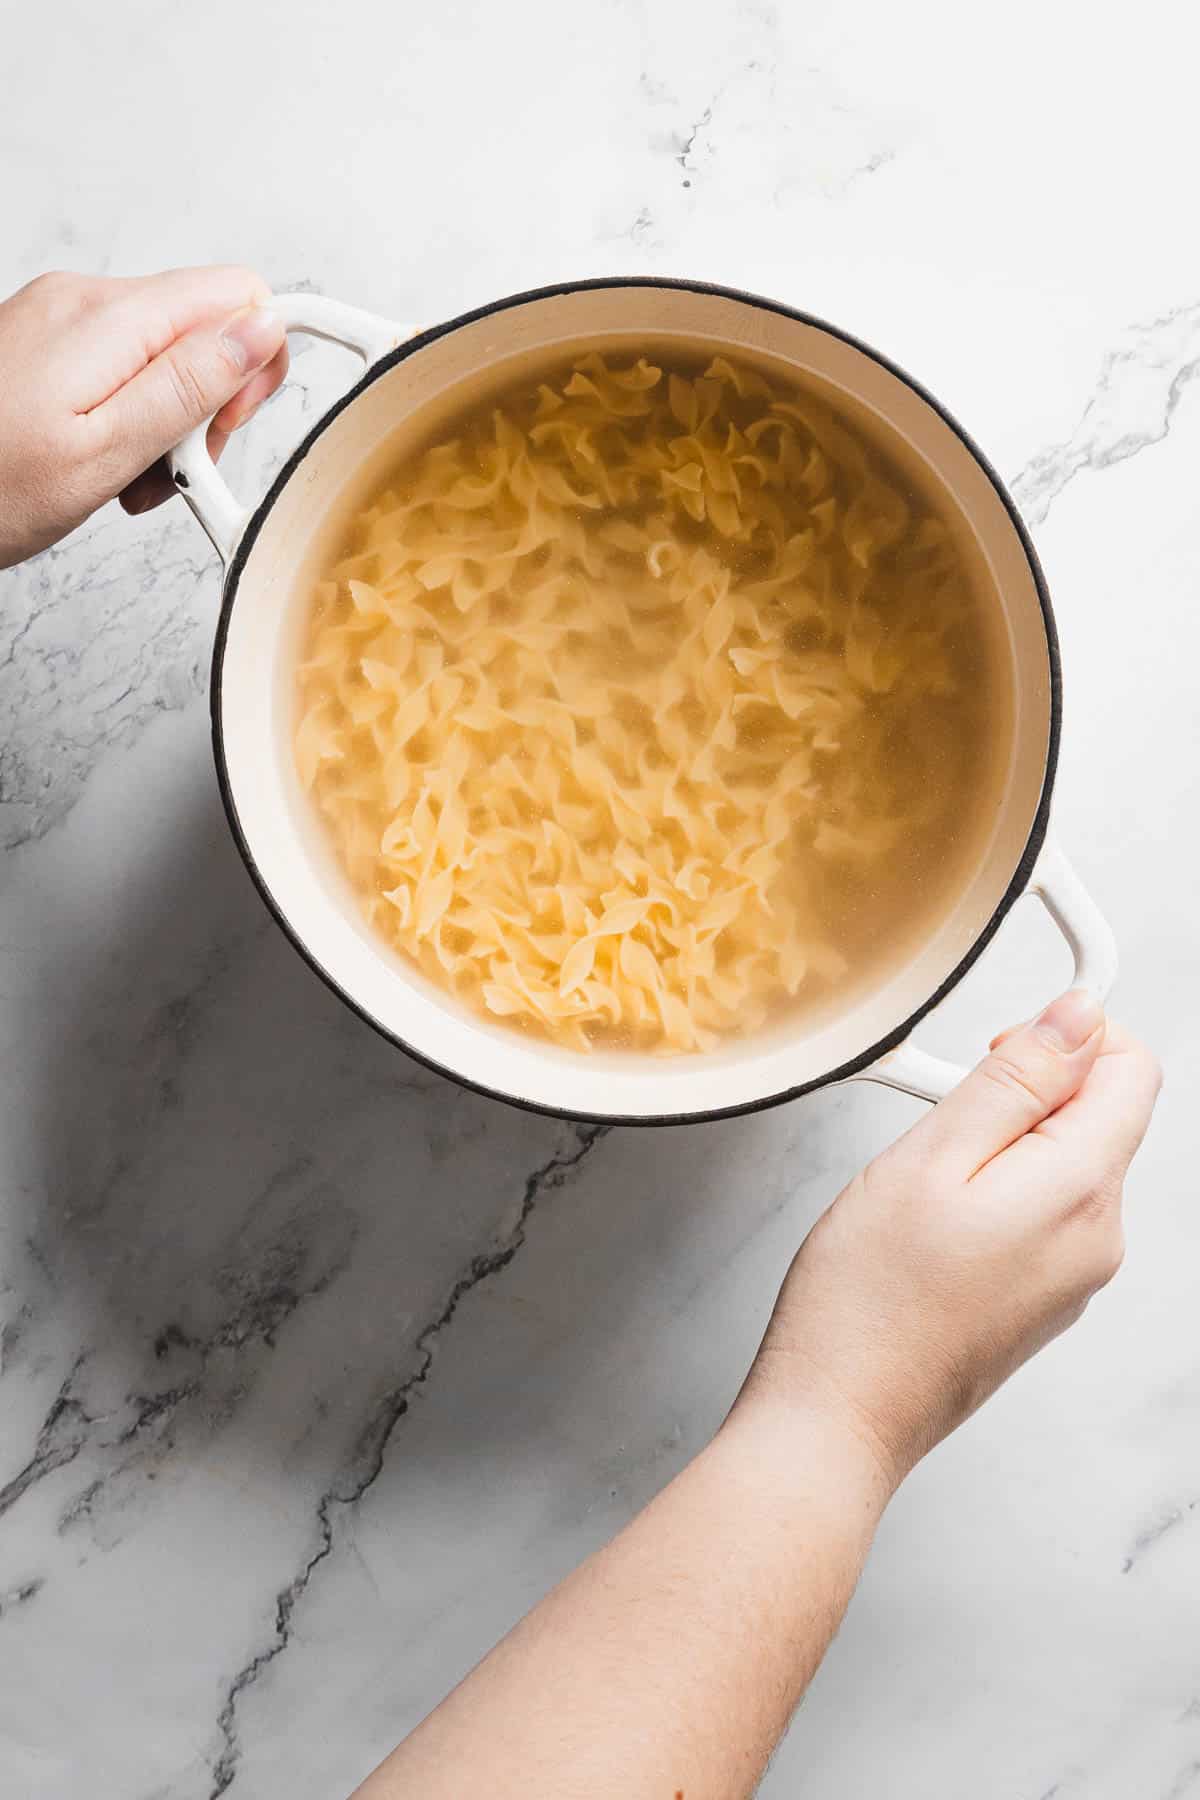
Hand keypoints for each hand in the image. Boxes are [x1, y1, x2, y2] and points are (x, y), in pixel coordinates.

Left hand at [0, 266, 287, 567]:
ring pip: (166, 357)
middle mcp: (85, 301)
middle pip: (203, 331)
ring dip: (168, 425)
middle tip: (172, 467)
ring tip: (128, 478)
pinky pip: (122, 370)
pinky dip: (130, 421)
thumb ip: (190, 385)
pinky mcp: (47, 347)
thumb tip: (261, 329)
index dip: (255, 363)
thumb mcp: (106, 452)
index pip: (236, 296)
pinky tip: (103, 464)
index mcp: (107, 318)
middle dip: (208, 406)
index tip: (228, 426)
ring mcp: (62, 321)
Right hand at [740, 990, 1161, 1486]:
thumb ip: (1016, 1080)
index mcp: (1081, 1192)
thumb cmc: (867, 1301)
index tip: (996, 1050)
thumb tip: (1079, 1018)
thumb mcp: (930, 1156)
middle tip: (937, 1125)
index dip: (1069, 1035)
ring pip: (1064, 1163)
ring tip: (922, 1182)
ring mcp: (1073, 1276)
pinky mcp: (1042, 1299)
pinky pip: (1040, 1212)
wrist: (840, 1416)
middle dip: (1024, 1094)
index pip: (1133, 1069)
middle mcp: (1097, 1238)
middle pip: (1099, 1116)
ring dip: (1001, 1144)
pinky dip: (993, 1192)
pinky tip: (930, 1222)